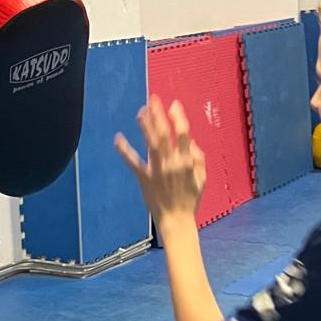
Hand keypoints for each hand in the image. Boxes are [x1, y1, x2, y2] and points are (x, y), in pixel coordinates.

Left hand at [114, 97, 206, 224]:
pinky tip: (118, 138)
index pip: (184, 135)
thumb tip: (193, 142)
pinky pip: (133, 162)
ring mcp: (157, 170)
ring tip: (141, 111)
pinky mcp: (144, 178)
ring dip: (145, 126)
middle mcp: (171, 163)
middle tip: (153, 100)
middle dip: (159, 115)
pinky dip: (124, 150)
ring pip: (150, 144)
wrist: (176, 220)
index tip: (174, 105)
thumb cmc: (190, 200)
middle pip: (164, 134)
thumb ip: (199, 159)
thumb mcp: (202, 179)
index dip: (178, 118)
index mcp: (187, 162)